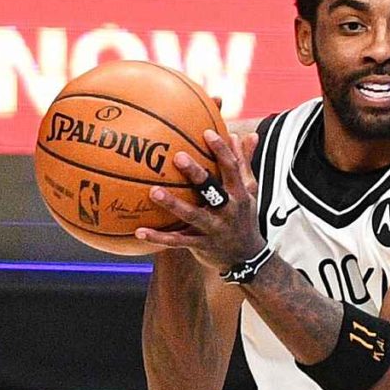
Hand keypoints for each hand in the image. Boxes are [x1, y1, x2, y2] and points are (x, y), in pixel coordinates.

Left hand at [136, 129, 262, 271]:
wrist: (246, 257)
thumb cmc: (244, 216)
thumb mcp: (250, 191)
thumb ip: (245, 162)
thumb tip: (246, 134)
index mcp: (240, 193)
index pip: (232, 168)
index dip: (221, 150)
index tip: (207, 132)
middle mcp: (228, 210)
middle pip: (213, 190)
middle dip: (198, 174)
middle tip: (179, 157)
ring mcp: (214, 229)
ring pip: (193, 215)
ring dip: (173, 204)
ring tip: (153, 191)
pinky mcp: (201, 245)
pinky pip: (177, 242)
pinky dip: (158, 238)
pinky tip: (139, 231)